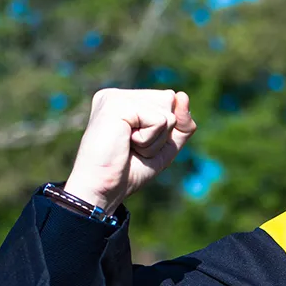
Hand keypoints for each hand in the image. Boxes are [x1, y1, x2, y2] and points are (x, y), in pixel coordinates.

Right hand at [63, 89, 196, 212]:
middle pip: (170, 102)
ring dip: (154, 140)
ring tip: (129, 147)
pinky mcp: (116, 104)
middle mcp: (120, 95)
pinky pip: (159, 120)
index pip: (169, 102)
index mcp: (127, 101)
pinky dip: (149, 140)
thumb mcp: (165, 148)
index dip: (164, 131)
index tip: (136, 145)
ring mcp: (116, 97)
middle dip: (161, 134)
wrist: (102, 190)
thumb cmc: (129, 171)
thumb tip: (182, 95)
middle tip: (133, 148)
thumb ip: (182, 124)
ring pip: (167, 112)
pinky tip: (126, 144)